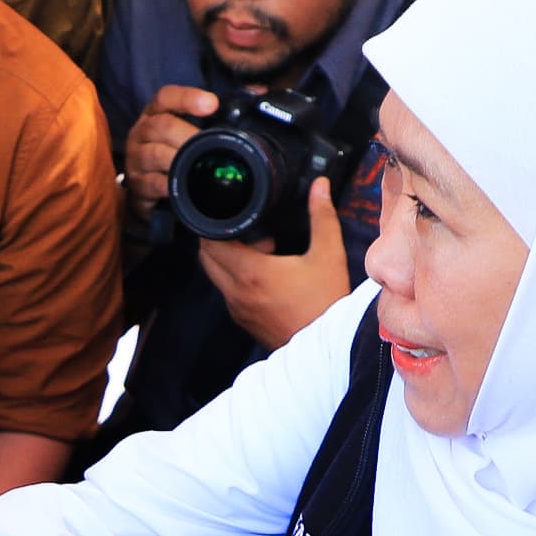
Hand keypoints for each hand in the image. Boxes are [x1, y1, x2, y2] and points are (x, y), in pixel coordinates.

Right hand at [124, 84, 219, 221]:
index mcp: (155, 113)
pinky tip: (186, 185)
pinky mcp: (138, 185)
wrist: (149, 189)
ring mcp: (137, 159)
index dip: (187, 98)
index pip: (166, 97)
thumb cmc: (175, 152)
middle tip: (212, 144)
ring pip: (156, 154)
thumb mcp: (191, 128)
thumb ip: (220, 111)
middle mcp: (141, 133)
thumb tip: (259, 92)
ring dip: (181, 159)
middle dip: (189, 135)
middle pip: (162, 126)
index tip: (212, 104)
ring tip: (200, 164)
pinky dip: (171, 184)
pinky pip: (153, 183)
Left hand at [195, 180, 350, 348]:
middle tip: (248, 228)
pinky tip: (267, 272)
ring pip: (218, 276)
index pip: (211, 242)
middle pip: (207, 258)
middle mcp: (237, 293)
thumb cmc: (326, 303)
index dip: (214, 223)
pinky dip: (238, 278)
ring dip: (230, 258)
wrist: (328, 348)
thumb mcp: (328, 254)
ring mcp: (238, 309)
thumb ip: (322, 216)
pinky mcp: (244, 321)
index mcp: (251, 273)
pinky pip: (229, 293)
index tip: (227, 212)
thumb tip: (319, 186)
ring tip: (266, 249)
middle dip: (220, 238)